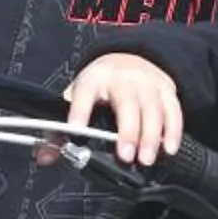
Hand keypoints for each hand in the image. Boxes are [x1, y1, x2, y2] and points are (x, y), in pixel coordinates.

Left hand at [65, 53, 183, 166]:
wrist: (130, 59)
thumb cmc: (101, 85)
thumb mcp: (78, 98)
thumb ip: (59, 131)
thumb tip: (44, 157)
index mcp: (93, 80)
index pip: (84, 94)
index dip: (79, 111)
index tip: (76, 129)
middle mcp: (122, 79)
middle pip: (127, 104)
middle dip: (127, 132)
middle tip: (126, 157)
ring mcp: (147, 83)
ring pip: (152, 110)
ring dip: (151, 137)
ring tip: (147, 159)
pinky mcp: (166, 90)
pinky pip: (173, 111)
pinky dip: (172, 131)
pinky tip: (168, 149)